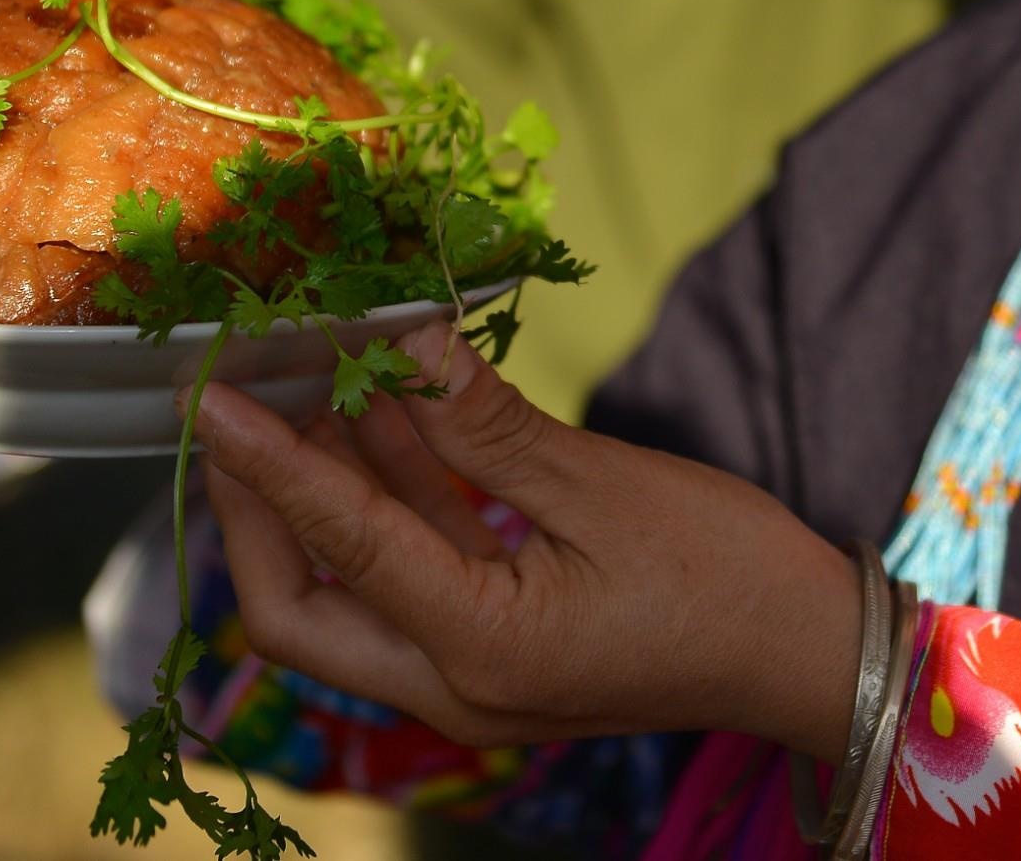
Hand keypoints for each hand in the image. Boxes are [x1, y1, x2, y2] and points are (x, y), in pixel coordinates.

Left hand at [193, 323, 863, 758]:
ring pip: (347, 596)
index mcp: (482, 650)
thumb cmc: (728, 573)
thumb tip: (402, 335)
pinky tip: (383, 414)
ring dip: (320, 497)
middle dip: (256, 509)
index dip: (268, 463)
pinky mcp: (495, 653)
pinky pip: (408, 580)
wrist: (809, 654)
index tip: (212, 393)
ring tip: (301, 386)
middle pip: (301, 612)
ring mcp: (471, 680)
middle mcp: (455, 686)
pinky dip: (386, 504)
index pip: (342, 546)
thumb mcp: (602, 483)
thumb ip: (485, 421)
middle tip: (237, 405)